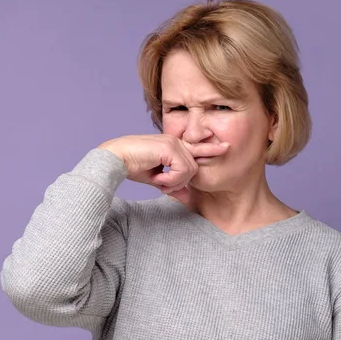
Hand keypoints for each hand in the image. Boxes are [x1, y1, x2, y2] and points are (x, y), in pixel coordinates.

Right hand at [97, 135, 229, 202]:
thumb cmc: (131, 166)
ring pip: (189, 170)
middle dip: (180, 181)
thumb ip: (173, 186)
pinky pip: (182, 171)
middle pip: (194, 166)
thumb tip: (187, 197)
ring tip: (158, 181)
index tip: (225, 147)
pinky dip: (171, 179)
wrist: (115, 159)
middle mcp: (175, 141)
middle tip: (162, 185)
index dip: (211, 149)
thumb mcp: (156, 179)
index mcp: (173, 145)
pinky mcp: (170, 148)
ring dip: (174, 182)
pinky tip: (158, 178)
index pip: (196, 148)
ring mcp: (173, 143)